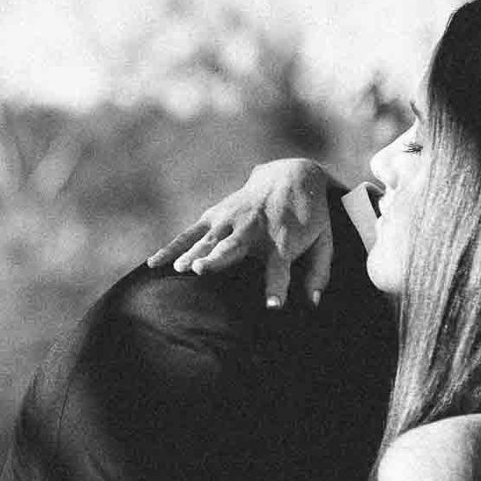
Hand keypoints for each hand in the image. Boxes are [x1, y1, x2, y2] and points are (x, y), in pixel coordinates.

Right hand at [145, 157, 336, 306]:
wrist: (293, 175)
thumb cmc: (310, 216)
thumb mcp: (325, 240)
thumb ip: (319, 272)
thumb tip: (312, 303)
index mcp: (283, 240)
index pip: (280, 268)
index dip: (277, 286)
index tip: (273, 306)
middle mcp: (254, 229)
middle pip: (233, 246)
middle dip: (217, 258)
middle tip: (202, 269)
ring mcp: (232, 219)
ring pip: (208, 239)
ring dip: (194, 252)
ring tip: (180, 268)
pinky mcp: (217, 214)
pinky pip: (191, 233)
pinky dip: (173, 246)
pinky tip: (154, 263)